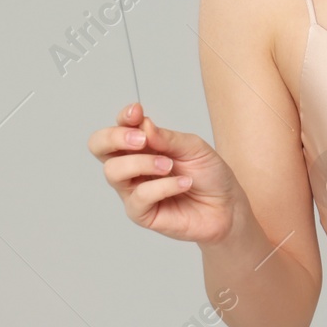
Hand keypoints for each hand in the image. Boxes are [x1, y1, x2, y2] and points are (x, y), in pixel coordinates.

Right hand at [87, 103, 243, 243]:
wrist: (227, 207)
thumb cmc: (209, 175)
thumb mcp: (194, 147)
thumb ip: (167, 137)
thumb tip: (143, 125)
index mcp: (142, 146)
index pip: (118, 127)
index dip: (123, 117)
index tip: (137, 112)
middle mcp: (132, 166)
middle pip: (99, 147)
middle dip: (114, 137)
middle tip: (141, 139)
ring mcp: (133, 190)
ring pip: (113, 171)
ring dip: (143, 163)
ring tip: (169, 165)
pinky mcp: (141, 213)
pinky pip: (140, 196)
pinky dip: (164, 186)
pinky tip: (184, 183)